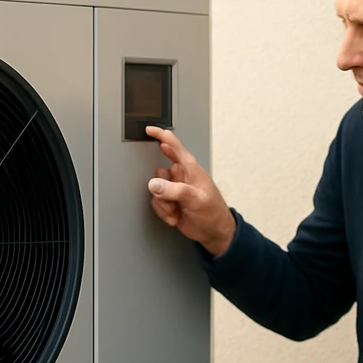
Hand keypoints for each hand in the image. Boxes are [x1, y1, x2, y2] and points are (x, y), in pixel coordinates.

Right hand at [145, 126, 235, 255]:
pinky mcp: (170, 201)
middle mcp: (181, 176)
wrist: (214, 232)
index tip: (149, 130)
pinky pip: (156, 202)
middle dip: (162, 189)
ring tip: (177, 210)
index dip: (161, 136)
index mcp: (191, 169)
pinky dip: (164, 211)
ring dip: (163, 203)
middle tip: (173, 199)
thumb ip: (175, 190)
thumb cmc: (213, 212)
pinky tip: (176, 215)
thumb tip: (155, 185)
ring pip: (155, 190)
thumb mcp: (196, 199)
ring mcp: (175, 189)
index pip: (174, 146)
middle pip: (159, 173)